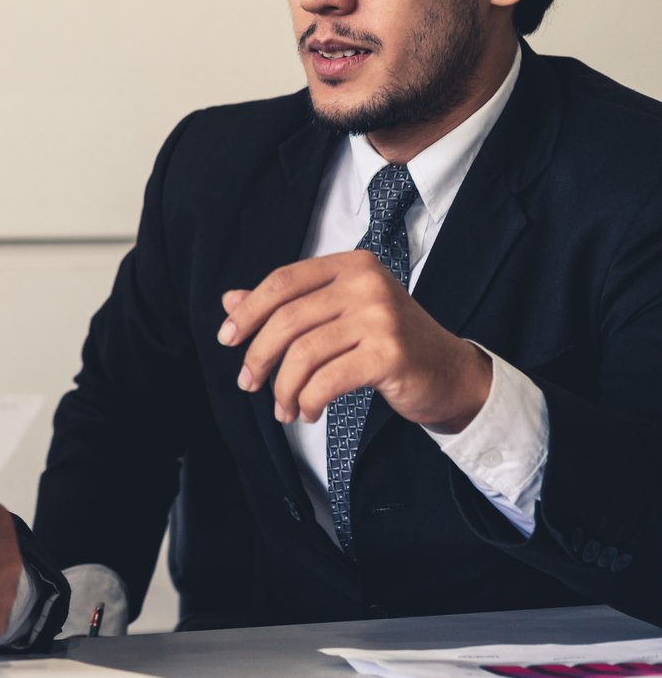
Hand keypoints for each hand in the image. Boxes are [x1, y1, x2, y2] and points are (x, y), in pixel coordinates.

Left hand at [220, 250, 492, 431]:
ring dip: (283, 388)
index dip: (248, 312)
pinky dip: (308, 400)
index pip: (283, 281)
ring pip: (303, 354)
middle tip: (248, 383)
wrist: (450, 373)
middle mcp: (366, 284)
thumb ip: (288, 305)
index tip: (227, 339)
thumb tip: (229, 300)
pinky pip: (327, 380)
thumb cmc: (389, 342)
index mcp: (351, 265)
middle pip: (287, 319)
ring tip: (282, 408)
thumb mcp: (338, 314)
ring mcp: (381, 318)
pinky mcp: (390, 354)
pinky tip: (307, 411)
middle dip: (258, 357)